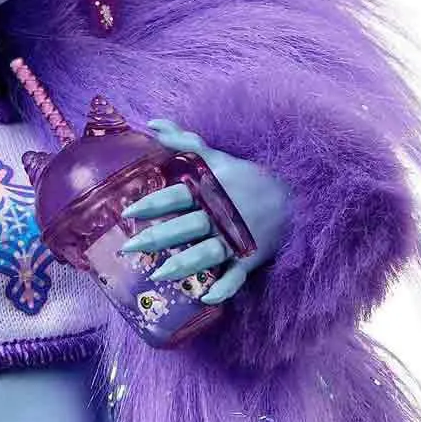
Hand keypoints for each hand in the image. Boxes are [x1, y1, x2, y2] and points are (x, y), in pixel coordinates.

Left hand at [119, 119, 290, 304]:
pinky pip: (237, 277)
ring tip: (158, 275)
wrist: (293, 197)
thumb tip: (151, 123)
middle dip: (157, 238)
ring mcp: (235, 239)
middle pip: (185, 227)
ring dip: (183, 264)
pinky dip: (225, 288)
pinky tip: (206, 298)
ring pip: (207, 254)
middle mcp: (219, 215)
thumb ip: (182, 140)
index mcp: (208, 191)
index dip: (151, 203)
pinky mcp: (250, 258)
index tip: (127, 211)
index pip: (175, 196)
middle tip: (128, 248)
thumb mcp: (215, 156)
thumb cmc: (244, 177)